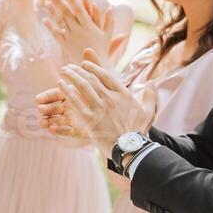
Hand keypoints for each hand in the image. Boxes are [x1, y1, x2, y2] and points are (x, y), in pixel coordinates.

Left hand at [38, 48, 152, 152]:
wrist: (130, 148)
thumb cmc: (138, 131)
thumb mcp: (148, 112)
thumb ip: (150, 96)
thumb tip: (152, 82)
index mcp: (123, 94)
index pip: (105, 75)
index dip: (93, 67)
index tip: (83, 63)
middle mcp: (110, 98)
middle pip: (91, 78)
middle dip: (78, 70)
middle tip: (68, 66)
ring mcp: (99, 108)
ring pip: (82, 86)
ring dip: (71, 76)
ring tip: (63, 71)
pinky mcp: (89, 119)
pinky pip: (76, 101)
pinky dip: (67, 91)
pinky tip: (61, 85)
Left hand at [44, 0, 110, 60]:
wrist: (92, 65)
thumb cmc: (102, 49)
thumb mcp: (108, 34)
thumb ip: (109, 20)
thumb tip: (110, 7)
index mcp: (88, 26)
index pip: (79, 9)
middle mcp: (78, 30)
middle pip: (66, 13)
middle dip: (59, 1)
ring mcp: (70, 37)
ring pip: (59, 22)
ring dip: (52, 11)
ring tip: (46, 2)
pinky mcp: (64, 44)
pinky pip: (56, 34)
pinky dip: (50, 27)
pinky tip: (44, 20)